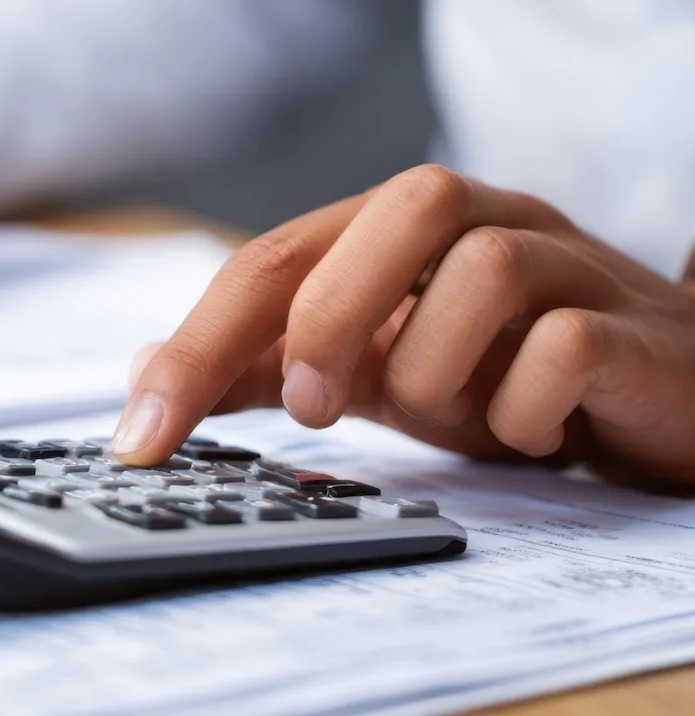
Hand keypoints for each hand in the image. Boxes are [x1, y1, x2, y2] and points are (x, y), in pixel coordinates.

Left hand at [114, 164, 694, 483]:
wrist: (648, 400)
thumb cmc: (493, 376)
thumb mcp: (363, 370)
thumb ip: (265, 368)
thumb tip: (147, 372)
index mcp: (400, 231)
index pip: (277, 259)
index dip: (199, 344)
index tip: (143, 436)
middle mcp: (486, 221)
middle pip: (400, 207)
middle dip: (334, 314)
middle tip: (315, 407)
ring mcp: (569, 263)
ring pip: (489, 270)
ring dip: (440, 367)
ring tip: (458, 414)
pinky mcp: (630, 328)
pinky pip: (565, 345)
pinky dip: (521, 405)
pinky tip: (526, 433)